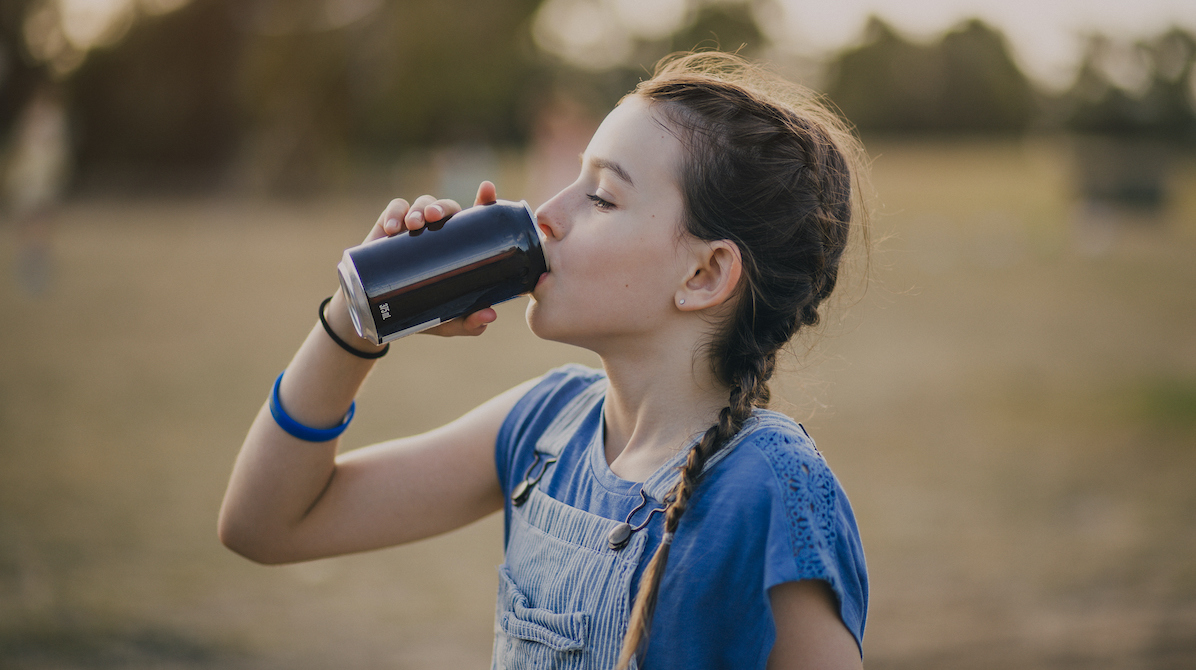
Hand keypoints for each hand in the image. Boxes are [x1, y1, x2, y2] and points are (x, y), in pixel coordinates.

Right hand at [363, 181, 500, 336]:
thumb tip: (489, 314)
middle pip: (447, 207)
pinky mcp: (388, 228)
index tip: (487, 189)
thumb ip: (468, 322)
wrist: (377, 316)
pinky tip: (391, 228)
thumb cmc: (420, 312)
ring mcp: (413, 228)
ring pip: (421, 204)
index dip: (484, 201)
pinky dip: (394, 214)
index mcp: (459, 246)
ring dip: (419, 209)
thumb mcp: (446, 321)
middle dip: (443, 207)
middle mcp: (439, 232)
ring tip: (414, 224)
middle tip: (435, 217)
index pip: (476, 219)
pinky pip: (394, 209)